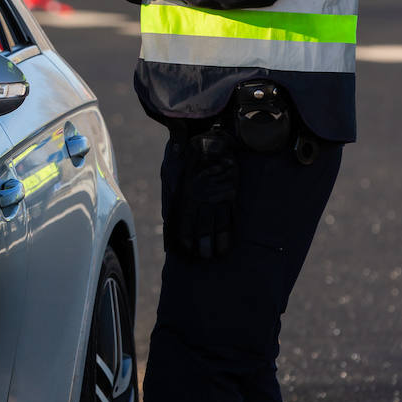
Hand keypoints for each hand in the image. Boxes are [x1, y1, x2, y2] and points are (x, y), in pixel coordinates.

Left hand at [170, 130, 237, 259]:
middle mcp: (202, 199)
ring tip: (215, 255)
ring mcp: (218, 197)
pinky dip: (229, 232)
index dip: (185, 237)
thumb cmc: (190, 160)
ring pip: (218, 225)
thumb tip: (169, 218)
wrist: (212, 143)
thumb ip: (174, 197)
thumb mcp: (176, 176)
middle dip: (202, 245)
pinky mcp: (230, 195)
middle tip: (202, 258)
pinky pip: (231, 217)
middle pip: (203, 227)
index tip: (186, 250)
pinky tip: (228, 243)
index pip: (185, 222)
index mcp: (187, 194)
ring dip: (216, 243)